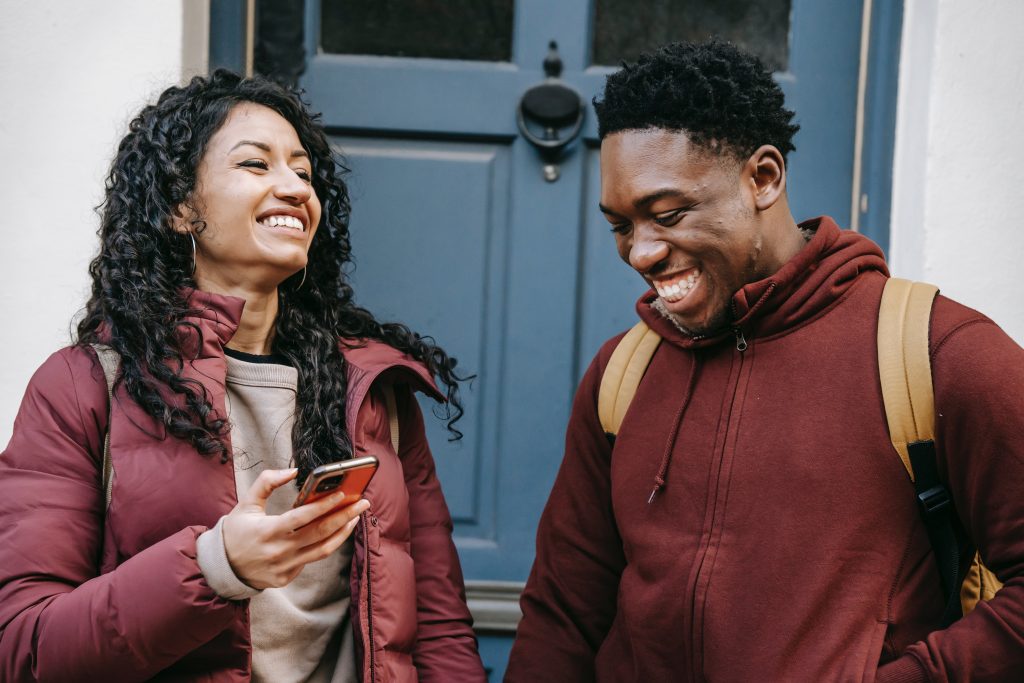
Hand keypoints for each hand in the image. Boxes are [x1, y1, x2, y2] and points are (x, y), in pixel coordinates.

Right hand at [221, 468, 369, 589]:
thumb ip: (267, 482)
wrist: (222, 567)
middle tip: (363, 503)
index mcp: (269, 531)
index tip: (343, 494)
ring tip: (355, 517)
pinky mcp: (286, 578)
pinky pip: (310, 560)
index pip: (303, 517)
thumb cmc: (236, 531)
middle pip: (321, 533)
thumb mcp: (246, 503)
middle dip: (345, 516)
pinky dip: (323, 545)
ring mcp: (284, 567)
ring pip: (323, 550)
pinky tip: (333, 532)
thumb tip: (292, 472)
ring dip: (343, 533)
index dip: (324, 505)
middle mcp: (279, 551)